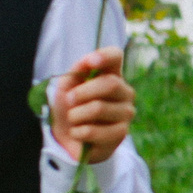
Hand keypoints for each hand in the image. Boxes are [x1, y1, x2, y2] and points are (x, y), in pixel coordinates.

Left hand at [51, 48, 134, 164]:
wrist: (69, 137)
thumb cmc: (70, 107)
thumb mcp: (67, 86)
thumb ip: (76, 72)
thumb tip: (88, 63)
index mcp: (111, 74)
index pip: (115, 56)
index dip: (105, 56)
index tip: (91, 62)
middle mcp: (125, 92)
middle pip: (111, 84)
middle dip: (82, 93)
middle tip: (68, 101)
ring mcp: (126, 113)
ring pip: (99, 108)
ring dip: (75, 115)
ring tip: (73, 119)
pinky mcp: (121, 134)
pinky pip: (93, 131)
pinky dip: (77, 132)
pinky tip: (77, 133)